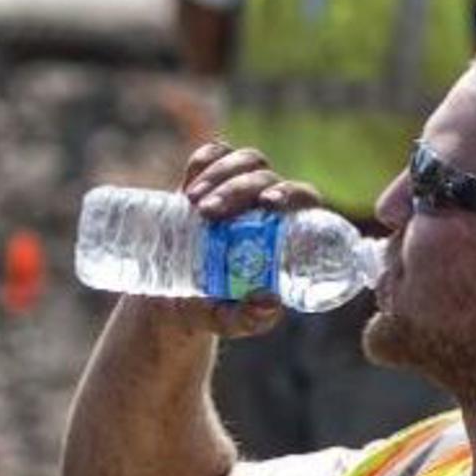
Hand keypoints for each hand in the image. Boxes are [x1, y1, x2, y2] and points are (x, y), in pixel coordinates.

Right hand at [176, 140, 322, 336]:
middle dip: (238, 188)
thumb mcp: (228, 321)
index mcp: (285, 233)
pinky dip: (205, 159)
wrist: (173, 301)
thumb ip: (250, 319)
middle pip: (266, 176)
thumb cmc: (212, 309)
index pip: (302, 198)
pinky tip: (190, 181)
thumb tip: (270, 301)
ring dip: (220, 173)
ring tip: (191, 201)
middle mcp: (265, 206)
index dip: (291, 193)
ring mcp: (236, 190)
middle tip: (207, 212)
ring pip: (244, 161)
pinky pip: (213, 155)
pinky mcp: (207, 183)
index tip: (267, 203)